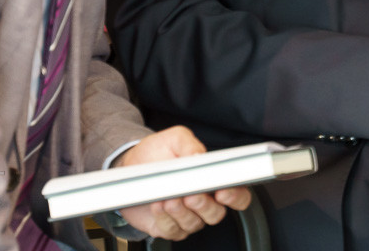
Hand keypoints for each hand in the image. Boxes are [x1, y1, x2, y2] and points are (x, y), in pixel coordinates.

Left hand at [116, 126, 251, 240]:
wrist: (130, 165)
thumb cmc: (157, 152)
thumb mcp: (175, 139)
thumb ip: (189, 144)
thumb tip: (199, 156)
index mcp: (213, 180)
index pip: (238, 195)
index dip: (235, 196)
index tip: (223, 192)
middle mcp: (204, 201)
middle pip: (216, 214)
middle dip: (204, 206)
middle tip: (191, 195)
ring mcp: (186, 216)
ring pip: (194, 224)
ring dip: (181, 212)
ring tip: (168, 197)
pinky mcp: (167, 227)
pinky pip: (172, 230)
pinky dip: (164, 219)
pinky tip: (158, 205)